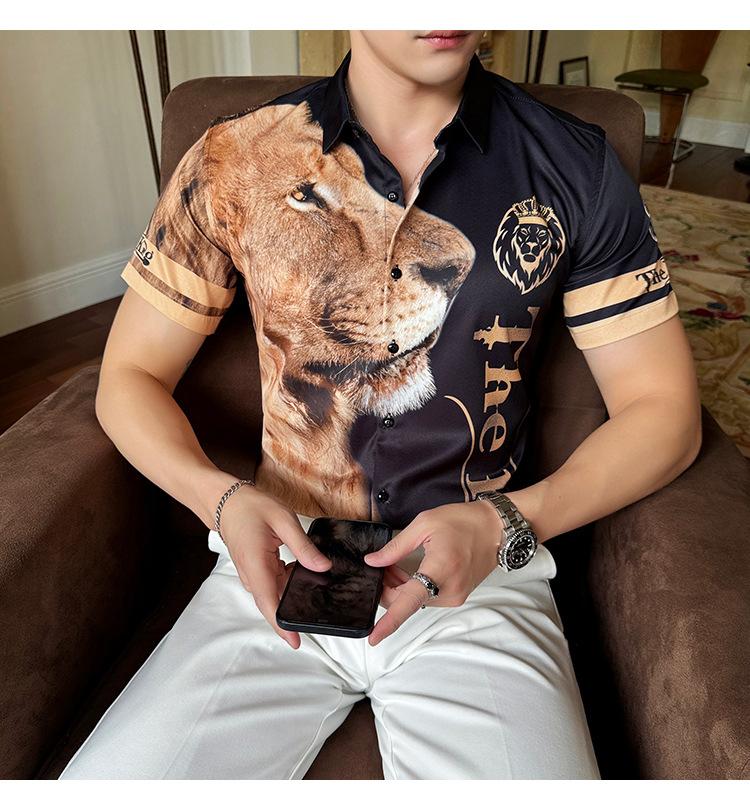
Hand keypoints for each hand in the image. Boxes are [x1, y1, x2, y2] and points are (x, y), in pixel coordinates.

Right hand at [218, 485, 332, 648]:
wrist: (226, 501)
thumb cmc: (251, 507)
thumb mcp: (283, 520)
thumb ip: (304, 546)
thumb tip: (323, 567)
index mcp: (256, 566)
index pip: (269, 604)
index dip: (282, 625)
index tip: (296, 641)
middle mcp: (251, 576)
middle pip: (274, 604)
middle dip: (296, 612)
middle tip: (323, 608)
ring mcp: (252, 575)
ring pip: (276, 594)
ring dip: (294, 594)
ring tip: (318, 586)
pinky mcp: (256, 571)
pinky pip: (275, 584)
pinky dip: (289, 582)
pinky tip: (304, 572)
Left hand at [362, 499, 506, 645]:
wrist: (496, 527)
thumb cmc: (463, 521)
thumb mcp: (424, 524)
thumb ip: (396, 547)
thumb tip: (373, 562)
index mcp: (440, 569)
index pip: (409, 602)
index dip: (389, 622)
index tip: (373, 638)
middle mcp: (450, 590)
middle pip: (406, 601)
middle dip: (388, 587)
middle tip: (382, 565)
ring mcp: (456, 596)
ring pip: (415, 601)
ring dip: (400, 587)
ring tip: (395, 564)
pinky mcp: (458, 596)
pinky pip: (427, 598)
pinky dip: (414, 588)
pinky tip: (409, 572)